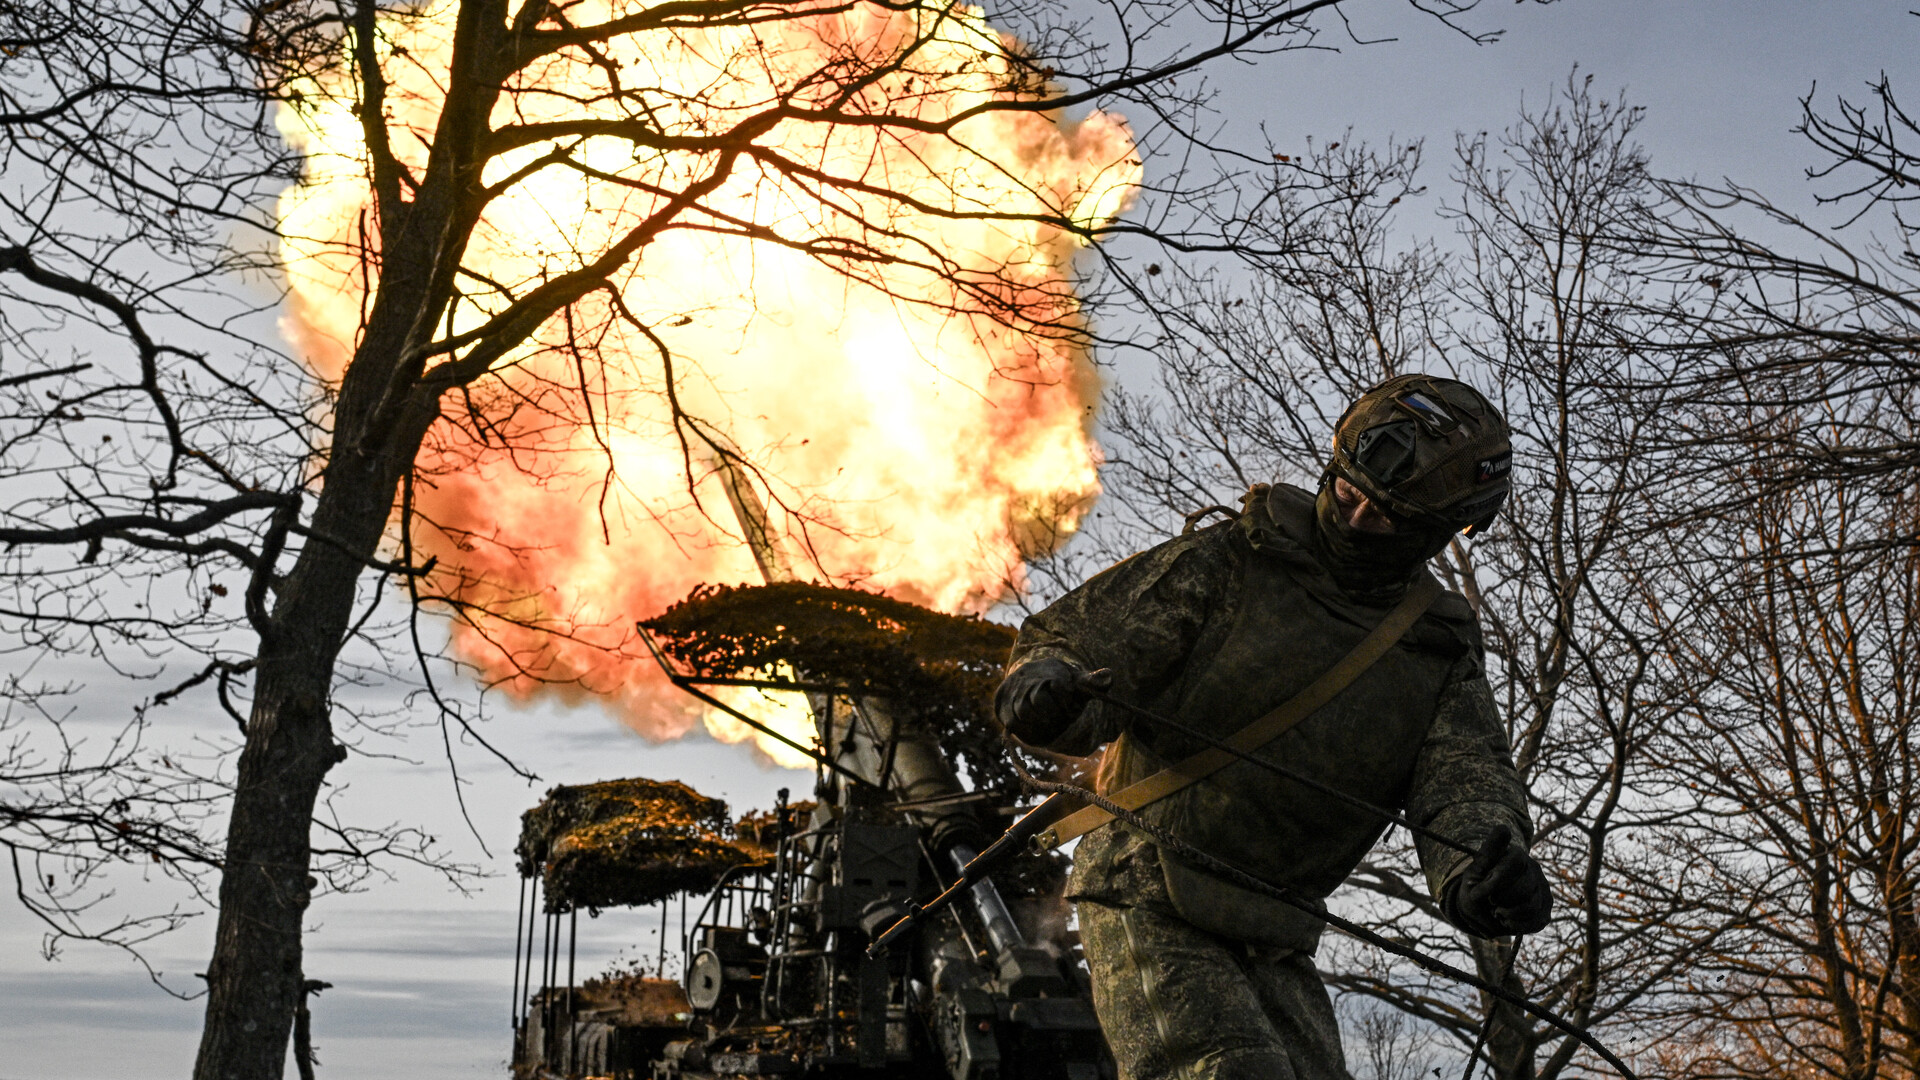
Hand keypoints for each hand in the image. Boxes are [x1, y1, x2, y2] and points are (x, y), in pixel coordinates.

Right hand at [994, 659, 1110, 745]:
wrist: (1032, 680)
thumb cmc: (1063, 685)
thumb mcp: (1080, 682)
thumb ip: (1094, 682)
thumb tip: (1109, 675)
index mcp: (1049, 669)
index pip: (1058, 686)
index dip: (1067, 700)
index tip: (1071, 704)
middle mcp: (1027, 677)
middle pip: (1037, 701)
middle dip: (1052, 714)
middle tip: (1061, 717)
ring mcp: (1012, 691)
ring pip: (1023, 712)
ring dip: (1040, 723)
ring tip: (1050, 722)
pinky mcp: (1002, 706)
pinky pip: (1012, 723)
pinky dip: (1027, 730)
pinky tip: (1038, 728)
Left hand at [1443, 824, 1551, 936]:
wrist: (1480, 908)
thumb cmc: (1476, 885)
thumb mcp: (1476, 868)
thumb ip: (1489, 851)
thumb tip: (1504, 828)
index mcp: (1516, 855)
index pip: (1514, 862)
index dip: (1495, 880)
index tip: (1481, 889)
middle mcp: (1534, 869)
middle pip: (1523, 888)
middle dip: (1501, 899)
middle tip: (1490, 900)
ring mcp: (1542, 889)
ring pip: (1531, 906)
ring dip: (1507, 914)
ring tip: (1497, 910)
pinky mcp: (1546, 909)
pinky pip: (1535, 921)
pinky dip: (1516, 925)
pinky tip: (1506, 919)